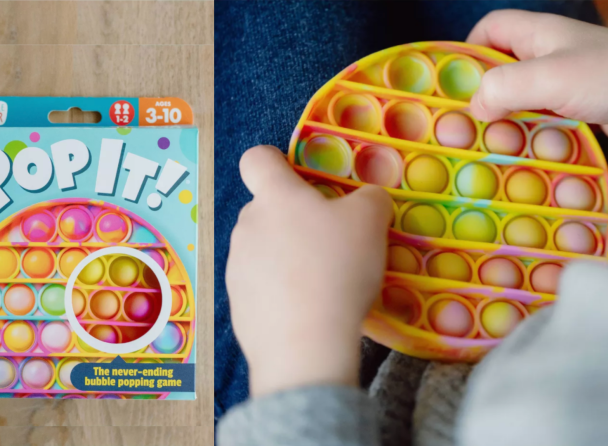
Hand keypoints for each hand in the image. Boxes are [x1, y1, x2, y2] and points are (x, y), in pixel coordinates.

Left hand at [226, 145, 392, 396]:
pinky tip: (307, 309)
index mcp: (275, 196)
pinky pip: (261, 286)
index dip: (276, 161)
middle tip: (331, 242)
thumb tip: (366, 200)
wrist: (305, 344)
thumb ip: (370, 198)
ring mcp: (237, 266)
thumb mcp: (370, 221)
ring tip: (322, 283)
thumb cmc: (337, 268)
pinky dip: (281, 292)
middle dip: (295, 219)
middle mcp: (247, 225)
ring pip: (263, 248)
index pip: (258, 159)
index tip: (300, 179)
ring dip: (288, 257)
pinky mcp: (237, 303)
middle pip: (267, 209)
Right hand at [467, 9, 607, 152]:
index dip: (468, 49)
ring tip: (489, 146)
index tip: (454, 82)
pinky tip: (523, 156)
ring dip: (505, 123)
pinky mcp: (578, 112)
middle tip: (466, 125)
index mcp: (540, 35)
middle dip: (483, 96)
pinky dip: (530, 138)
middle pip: (501, 70)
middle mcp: (550, 57)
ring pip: (520, 101)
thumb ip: (505, 86)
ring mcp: (565, 85)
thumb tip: (474, 106)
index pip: (491, 29)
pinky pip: (542, 124)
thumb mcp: (550, 76)